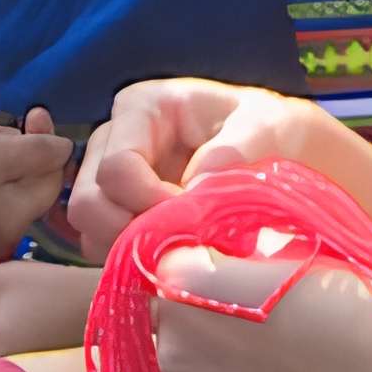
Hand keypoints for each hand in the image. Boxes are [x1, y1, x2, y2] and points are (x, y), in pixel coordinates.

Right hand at [73, 79, 326, 255]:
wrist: (283, 156)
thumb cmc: (272, 132)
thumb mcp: (267, 128)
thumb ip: (234, 151)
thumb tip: (195, 188)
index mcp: (142, 108)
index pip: (117, 168)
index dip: (149, 203)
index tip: (194, 219)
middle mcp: (113, 141)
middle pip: (87, 202)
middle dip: (128, 232)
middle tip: (181, 245)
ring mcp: (110, 181)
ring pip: (88, 231)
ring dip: (130, 251)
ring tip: (181, 251)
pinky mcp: (118, 215)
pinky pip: (103, 250)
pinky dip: (132, 263)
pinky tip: (173, 257)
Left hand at [147, 247, 371, 371]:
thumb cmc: (344, 303)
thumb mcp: (282, 247)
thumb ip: (229, 246)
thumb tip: (209, 249)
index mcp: (181, 285)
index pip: (165, 257)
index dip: (199, 253)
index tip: (232, 256)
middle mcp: (171, 345)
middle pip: (165, 311)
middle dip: (193, 302)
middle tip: (249, 299)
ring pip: (182, 358)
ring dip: (205, 347)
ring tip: (262, 341)